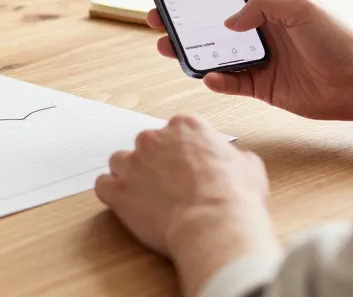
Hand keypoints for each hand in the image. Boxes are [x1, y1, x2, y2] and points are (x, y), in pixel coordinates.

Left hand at [96, 115, 277, 295]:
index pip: (174, 132)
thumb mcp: (249, 166)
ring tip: (146, 198)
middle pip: (146, 145)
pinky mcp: (118, 190)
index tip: (185, 167)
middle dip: (154, 164)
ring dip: (130, 176)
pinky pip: (103, 185)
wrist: (214, 225)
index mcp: (186, 127)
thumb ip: (233, 157)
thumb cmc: (233, 198)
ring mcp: (133, 163)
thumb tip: (235, 161)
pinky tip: (126, 206)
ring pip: (120, 162)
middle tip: (169, 187)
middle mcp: (154, 138)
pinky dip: (112, 195)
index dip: (180, 152)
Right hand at [149, 0, 352, 123]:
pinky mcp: (261, 86)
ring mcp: (259, 59)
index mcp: (270, 4)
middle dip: (184, 20)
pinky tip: (208, 76)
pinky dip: (215, 81)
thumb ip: (262, 6)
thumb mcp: (302, 9)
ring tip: (167, 47)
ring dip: (190, 51)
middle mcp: (261, 30)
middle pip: (212, 22)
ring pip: (214, 53)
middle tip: (158, 18)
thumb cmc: (339, 40)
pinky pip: (229, 83)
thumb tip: (229, 23)